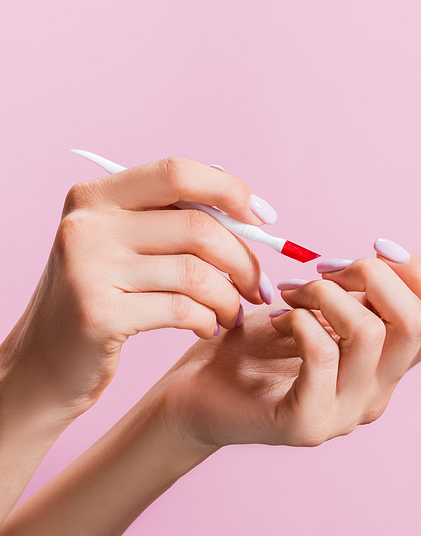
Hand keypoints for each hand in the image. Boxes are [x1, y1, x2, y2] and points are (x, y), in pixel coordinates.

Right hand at [0, 157, 274, 422]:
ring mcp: (88, 268)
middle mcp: (86, 224)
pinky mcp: (98, 313)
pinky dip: (208, 319)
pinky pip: (181, 309)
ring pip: (195, 272)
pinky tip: (207, 327)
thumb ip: (170, 218)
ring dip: (229, 297)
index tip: (262, 218)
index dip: (230, 190)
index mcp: (95, 195)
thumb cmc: (100, 296)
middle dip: (243, 258)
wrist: (44, 363)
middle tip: (259, 285)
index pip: (176, 172)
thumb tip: (246, 205)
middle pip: (196, 226)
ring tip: (234, 312)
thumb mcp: (121, 244)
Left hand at [157, 246, 420, 448]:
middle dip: (372, 274)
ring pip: (372, 334)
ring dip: (326, 293)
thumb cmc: (253, 343)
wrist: (196, 390)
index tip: (375, 246)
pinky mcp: (305, 423)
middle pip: (418, 323)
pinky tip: (277, 317)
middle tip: (323, 268)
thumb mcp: (313, 306)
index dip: (418, 273)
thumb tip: (379, 258)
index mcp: (385, 365)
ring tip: (292, 292)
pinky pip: (322, 355)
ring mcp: (344, 414)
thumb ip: (352, 292)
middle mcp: (376, 393)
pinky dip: (300, 319)